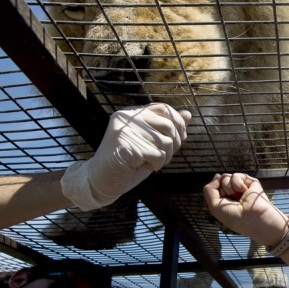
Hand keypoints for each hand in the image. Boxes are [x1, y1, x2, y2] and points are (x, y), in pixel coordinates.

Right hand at [62, 103, 190, 209]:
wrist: (100, 179)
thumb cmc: (127, 162)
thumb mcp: (150, 142)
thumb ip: (167, 129)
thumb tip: (188, 115)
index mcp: (132, 113)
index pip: (163, 108)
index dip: (177, 123)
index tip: (179, 138)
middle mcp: (127, 118)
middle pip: (169, 125)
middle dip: (174, 144)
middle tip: (163, 156)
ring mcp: (126, 131)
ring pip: (166, 142)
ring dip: (165, 157)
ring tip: (151, 162)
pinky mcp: (127, 146)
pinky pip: (158, 155)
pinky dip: (157, 165)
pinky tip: (144, 167)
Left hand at [203, 173, 288, 246]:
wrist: (255, 219)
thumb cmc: (236, 219)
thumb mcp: (216, 207)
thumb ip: (210, 190)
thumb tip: (217, 175)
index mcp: (224, 201)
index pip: (213, 188)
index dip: (214, 191)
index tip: (222, 200)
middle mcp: (232, 193)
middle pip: (219, 182)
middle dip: (223, 190)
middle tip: (232, 200)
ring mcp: (242, 187)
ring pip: (227, 177)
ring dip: (230, 188)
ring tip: (240, 197)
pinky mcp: (251, 182)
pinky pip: (237, 176)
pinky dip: (238, 183)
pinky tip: (245, 191)